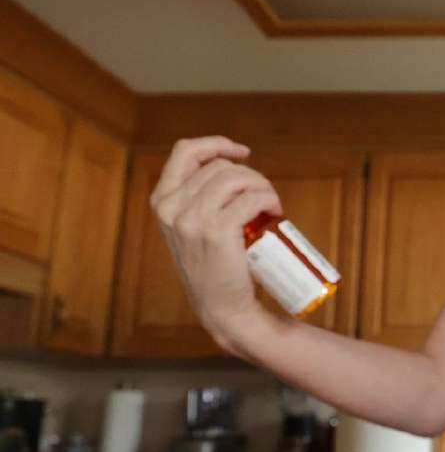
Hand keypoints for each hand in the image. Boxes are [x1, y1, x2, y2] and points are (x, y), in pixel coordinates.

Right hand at [150, 136, 283, 345]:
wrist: (223, 308)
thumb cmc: (216, 266)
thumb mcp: (192, 228)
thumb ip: (196, 199)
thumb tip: (230, 166)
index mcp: (162, 201)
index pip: (185, 151)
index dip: (216, 144)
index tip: (242, 152)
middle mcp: (171, 207)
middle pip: (220, 166)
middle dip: (250, 175)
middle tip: (264, 197)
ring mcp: (191, 219)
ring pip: (237, 178)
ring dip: (262, 186)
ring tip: (271, 205)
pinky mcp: (217, 231)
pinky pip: (251, 199)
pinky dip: (269, 200)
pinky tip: (275, 213)